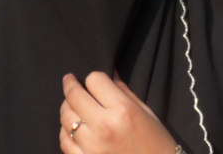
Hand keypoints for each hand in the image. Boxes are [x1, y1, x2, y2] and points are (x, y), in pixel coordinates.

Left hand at [59, 72, 175, 153]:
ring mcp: (91, 147)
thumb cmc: (157, 143)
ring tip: (70, 105)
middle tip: (69, 80)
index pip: (94, 80)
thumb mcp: (146, 113)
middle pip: (74, 96)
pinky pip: (65, 142)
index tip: (93, 80)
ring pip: (66, 118)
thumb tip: (110, 74)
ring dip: (66, 108)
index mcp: (122, 110)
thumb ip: (124, 92)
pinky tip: (71, 129)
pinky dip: (65, 132)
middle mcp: (104, 126)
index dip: (94, 78)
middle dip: (70, 85)